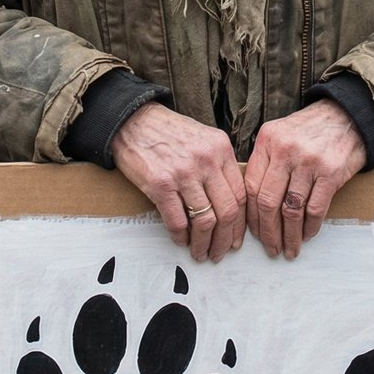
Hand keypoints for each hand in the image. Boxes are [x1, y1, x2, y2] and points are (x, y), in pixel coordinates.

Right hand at [111, 103, 245, 262]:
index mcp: (220, 148)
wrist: (133, 120)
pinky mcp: (160, 184)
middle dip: (225, 239)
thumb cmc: (168, 131)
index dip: (240, 222)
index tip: (236, 237)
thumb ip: (218, 164)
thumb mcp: (203, 138)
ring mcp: (183, 172)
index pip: (240, 194)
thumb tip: (229, 200)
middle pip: (227, 210)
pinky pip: (177, 221)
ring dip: (204, 243)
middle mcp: (206, 160)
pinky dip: (181, 237)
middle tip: (220, 252)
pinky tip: (181, 241)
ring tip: (201, 253)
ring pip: (205, 220)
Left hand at [243, 101, 365, 260]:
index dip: (251, 216)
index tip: (253, 233)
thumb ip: (265, 162)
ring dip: (289, 236)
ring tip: (290, 249)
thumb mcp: (280, 134)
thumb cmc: (310, 130)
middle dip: (267, 232)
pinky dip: (310, 228)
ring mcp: (308, 161)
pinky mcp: (331, 172)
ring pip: (291, 210)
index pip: (252, 186)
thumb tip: (252, 205)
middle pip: (268, 202)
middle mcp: (285, 150)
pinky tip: (307, 236)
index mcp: (268, 140)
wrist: (347, 116)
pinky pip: (315, 209)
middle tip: (271, 249)